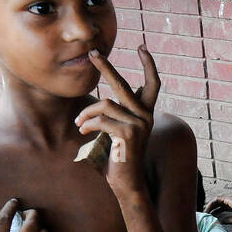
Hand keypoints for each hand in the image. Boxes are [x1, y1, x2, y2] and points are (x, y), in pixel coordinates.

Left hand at [74, 45, 159, 197]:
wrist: (126, 184)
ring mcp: (139, 124)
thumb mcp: (116, 133)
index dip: (149, 65)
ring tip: (78, 124)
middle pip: (123, 85)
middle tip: (93, 53)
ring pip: (105, 104)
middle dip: (106, 67)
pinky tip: (83, 132)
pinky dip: (88, 124)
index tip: (143, 47)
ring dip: (87, 113)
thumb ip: (114, 117)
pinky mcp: (129, 134)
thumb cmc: (118, 159)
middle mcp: (145, 116)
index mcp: (145, 114)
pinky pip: (101, 120)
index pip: (153, 84)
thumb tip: (101, 103)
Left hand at [204, 195, 231, 224]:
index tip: (210, 217)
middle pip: (218, 204)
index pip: (221, 208)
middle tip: (206, 214)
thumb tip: (220, 221)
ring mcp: (229, 200)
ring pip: (216, 201)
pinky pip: (217, 199)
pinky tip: (208, 208)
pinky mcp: (227, 199)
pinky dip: (211, 203)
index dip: (216, 212)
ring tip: (205, 212)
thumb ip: (226, 219)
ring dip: (210, 206)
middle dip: (212, 209)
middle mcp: (230, 202)